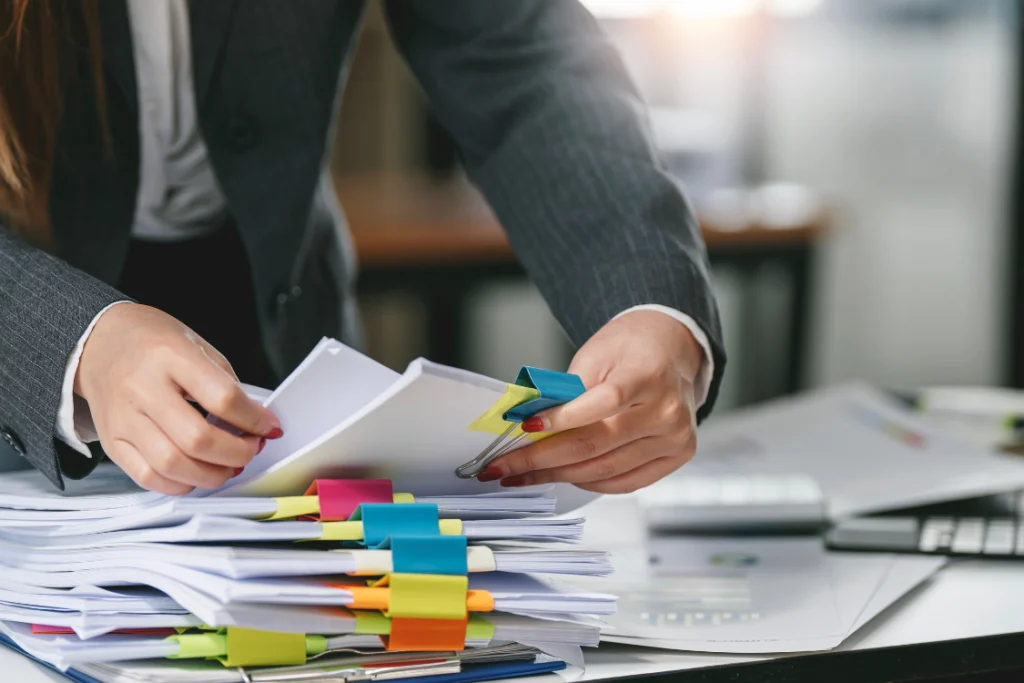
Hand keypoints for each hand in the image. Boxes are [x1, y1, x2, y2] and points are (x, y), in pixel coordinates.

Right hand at [75, 303, 281, 494]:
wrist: (99, 341)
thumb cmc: (152, 341)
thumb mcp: (197, 345)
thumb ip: (226, 383)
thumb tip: (254, 422)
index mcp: (170, 357)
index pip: (222, 398)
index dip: (254, 419)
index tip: (269, 426)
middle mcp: (142, 389)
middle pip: (197, 439)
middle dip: (237, 453)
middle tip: (251, 448)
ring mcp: (123, 418)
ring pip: (172, 465)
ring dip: (212, 475)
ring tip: (229, 465)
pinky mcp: (112, 441)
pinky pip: (147, 477)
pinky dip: (180, 484)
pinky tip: (197, 473)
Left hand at [477, 310, 702, 493]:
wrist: (672, 350)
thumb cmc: (632, 348)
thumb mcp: (596, 354)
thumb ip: (568, 391)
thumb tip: (531, 426)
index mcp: (648, 375)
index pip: (603, 403)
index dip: (561, 419)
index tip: (525, 428)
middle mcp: (667, 411)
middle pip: (596, 445)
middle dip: (542, 458)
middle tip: (505, 465)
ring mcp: (674, 438)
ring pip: (605, 470)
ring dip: (558, 475)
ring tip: (524, 474)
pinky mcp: (675, 456)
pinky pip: (625, 482)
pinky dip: (589, 483)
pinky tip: (564, 476)